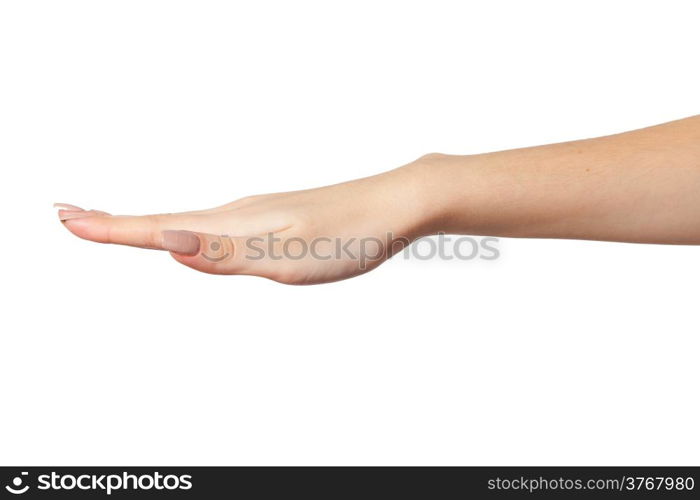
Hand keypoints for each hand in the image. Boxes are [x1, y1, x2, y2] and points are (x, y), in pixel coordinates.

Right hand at [57, 162, 430, 284]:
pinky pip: (218, 226)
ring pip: (191, 222)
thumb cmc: (348, 234)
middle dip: (117, 224)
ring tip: (120, 226)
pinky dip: (188, 228)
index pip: (159, 228)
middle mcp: (238, 214)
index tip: (67, 220)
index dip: (112, 228)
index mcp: (233, 223)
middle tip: (73, 218)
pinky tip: (195, 234)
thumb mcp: (288, 256)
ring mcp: (257, 215)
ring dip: (149, 225)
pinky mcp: (276, 219)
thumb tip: (167, 244)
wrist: (397, 204)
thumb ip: (227, 255)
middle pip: (165, 221)